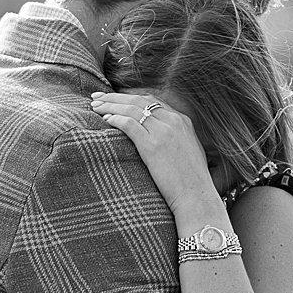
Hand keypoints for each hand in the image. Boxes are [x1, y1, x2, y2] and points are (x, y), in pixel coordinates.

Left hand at [90, 91, 220, 225]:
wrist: (197, 196)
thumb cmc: (191, 181)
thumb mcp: (188, 151)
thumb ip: (175, 139)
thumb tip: (159, 140)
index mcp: (182, 120)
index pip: (151, 100)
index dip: (129, 97)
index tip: (113, 98)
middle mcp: (174, 121)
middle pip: (138, 100)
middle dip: (115, 97)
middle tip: (96, 96)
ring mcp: (164, 132)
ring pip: (131, 109)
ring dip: (110, 106)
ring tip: (95, 107)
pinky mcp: (153, 145)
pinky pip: (129, 124)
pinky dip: (115, 119)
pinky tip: (105, 120)